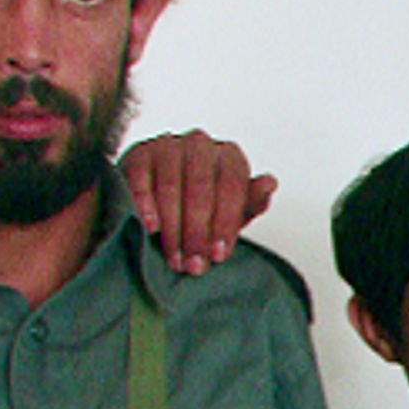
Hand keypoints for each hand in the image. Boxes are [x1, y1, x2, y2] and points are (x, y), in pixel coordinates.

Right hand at [118, 129, 278, 273]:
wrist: (160, 192)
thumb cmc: (204, 205)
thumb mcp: (232, 209)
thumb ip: (251, 200)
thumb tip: (270, 183)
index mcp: (229, 155)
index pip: (232, 187)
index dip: (225, 224)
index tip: (219, 255)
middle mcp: (200, 143)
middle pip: (200, 190)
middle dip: (198, 233)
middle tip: (195, 266)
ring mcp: (168, 145)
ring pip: (171, 187)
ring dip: (173, 229)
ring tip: (175, 259)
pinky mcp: (139, 153)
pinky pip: (142, 180)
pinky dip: (146, 205)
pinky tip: (151, 228)